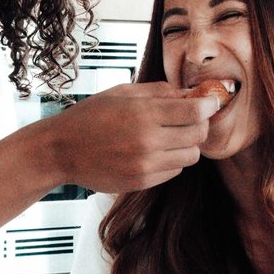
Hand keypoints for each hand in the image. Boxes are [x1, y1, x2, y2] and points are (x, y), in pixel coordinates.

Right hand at [44, 82, 217, 193]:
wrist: (61, 150)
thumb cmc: (89, 117)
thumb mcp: (122, 92)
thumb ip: (159, 92)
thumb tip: (191, 92)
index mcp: (143, 113)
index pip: (195, 112)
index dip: (209, 105)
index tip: (211, 101)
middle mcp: (147, 141)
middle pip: (198, 135)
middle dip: (200, 124)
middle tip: (190, 118)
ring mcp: (145, 164)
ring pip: (191, 156)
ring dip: (187, 145)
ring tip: (170, 136)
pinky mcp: (142, 182)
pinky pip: (174, 171)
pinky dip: (172, 160)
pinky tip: (155, 151)